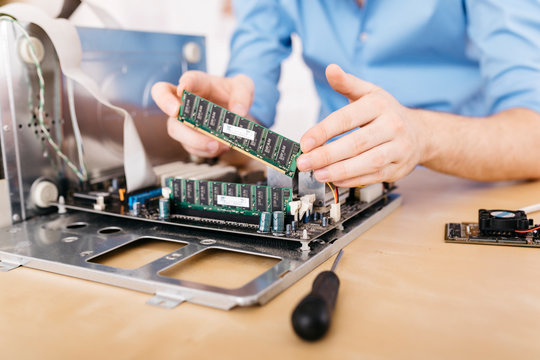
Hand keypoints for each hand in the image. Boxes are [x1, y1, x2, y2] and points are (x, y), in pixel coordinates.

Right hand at [151, 71, 253, 157]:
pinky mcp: (189, 138)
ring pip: (175, 128)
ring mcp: (184, 120)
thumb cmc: (234, 94)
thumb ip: (242, 95)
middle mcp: (186, 99)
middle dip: (165, 103)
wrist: (235, 113)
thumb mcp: (244, 87)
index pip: (187, 79)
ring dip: (194, 139)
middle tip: (176, 112)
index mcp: (199, 82)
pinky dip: (205, 150)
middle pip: (162, 96)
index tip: (183, 89)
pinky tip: (220, 148)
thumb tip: (238, 112)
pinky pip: (190, 146)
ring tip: (215, 144)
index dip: (183, 83)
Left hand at [296, 64, 425, 186]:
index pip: (346, 119)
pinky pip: (374, 176)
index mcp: (379, 105)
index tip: (305, 143)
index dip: (323, 132)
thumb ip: (347, 83)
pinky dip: (352, 179)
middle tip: (304, 163)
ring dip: (339, 170)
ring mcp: (398, 148)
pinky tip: (335, 179)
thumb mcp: (369, 93)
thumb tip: (331, 69)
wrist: (420, 133)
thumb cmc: (387, 113)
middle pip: (355, 143)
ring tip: (318, 174)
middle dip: (326, 155)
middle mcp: (392, 126)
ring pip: (367, 162)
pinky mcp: (399, 168)